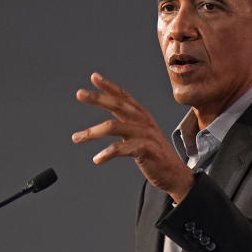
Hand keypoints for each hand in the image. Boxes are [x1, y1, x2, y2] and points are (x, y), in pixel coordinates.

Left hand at [73, 72, 193, 202]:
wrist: (175, 174)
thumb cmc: (157, 155)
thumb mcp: (143, 133)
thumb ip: (128, 121)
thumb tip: (111, 109)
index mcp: (142, 116)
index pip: (124, 96)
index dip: (109, 86)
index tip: (94, 77)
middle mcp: (143, 122)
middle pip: (117, 105)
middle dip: (97, 98)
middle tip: (80, 93)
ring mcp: (144, 135)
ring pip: (113, 126)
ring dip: (91, 132)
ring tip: (76, 138)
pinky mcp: (145, 150)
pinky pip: (121, 149)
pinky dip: (107, 154)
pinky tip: (97, 159)